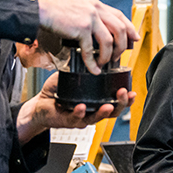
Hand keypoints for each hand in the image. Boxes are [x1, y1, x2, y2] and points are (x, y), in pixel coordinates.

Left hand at [15, 72, 135, 143]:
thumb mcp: (71, 76)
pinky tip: (82, 107)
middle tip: (123, 94)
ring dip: (104, 112)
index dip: (126, 99)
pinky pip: (77, 119)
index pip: (115, 101)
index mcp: (95, 100)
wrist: (40, 105)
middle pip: (112, 112)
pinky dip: (80, 113)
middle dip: (121, 104)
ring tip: (108, 105)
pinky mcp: (69, 121)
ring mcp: (81, 117)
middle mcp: (92, 110)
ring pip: (97, 118)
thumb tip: (90, 51)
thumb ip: (82, 68)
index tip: (132, 92)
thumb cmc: (57, 92)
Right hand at [35, 0, 138, 74]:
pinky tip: (93, 68)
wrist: (38, 6)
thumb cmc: (52, 7)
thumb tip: (96, 27)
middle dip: (122, 46)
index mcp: (95, 4)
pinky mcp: (80, 29)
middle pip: (120, 29)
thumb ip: (88, 14)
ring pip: (109, 40)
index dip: (129, 28)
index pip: (120, 15)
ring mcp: (89, 18)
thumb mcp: (77, 5)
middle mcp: (95, 9)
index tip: (133, 39)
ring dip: (108, 55)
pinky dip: (93, 62)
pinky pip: (91, 50)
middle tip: (118, 56)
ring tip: (104, 63)